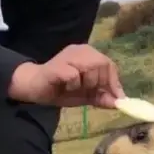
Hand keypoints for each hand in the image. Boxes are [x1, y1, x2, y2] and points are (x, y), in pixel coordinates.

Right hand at [8, 44, 123, 107]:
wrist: (34, 88)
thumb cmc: (60, 89)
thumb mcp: (85, 96)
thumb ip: (101, 97)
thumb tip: (119, 102)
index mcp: (88, 54)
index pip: (109, 64)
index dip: (114, 82)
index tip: (117, 99)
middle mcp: (80, 50)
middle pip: (102, 63)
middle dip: (99, 82)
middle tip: (87, 91)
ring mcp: (68, 56)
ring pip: (91, 66)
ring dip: (87, 83)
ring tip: (75, 88)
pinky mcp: (58, 66)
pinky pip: (74, 75)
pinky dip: (73, 85)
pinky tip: (65, 86)